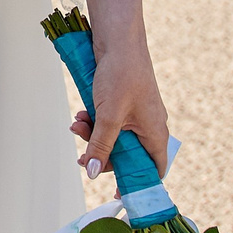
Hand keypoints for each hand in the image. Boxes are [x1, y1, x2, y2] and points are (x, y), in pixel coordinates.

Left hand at [67, 26, 168, 181]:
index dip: (137, 183)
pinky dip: (94, 121)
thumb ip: (101, 146)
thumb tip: (93, 173)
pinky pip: (108, 122)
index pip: (153, 169)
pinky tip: (81, 113)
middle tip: (82, 156)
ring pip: (114, 137)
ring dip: (93, 135)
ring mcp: (136, 114)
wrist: (117, 39)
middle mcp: (149, 126)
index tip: (117, 193)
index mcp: (155, 133)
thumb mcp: (108, 115)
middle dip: (102, 154)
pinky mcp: (122, 103)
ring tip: (77, 124)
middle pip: (127, 155)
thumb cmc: (121, 74)